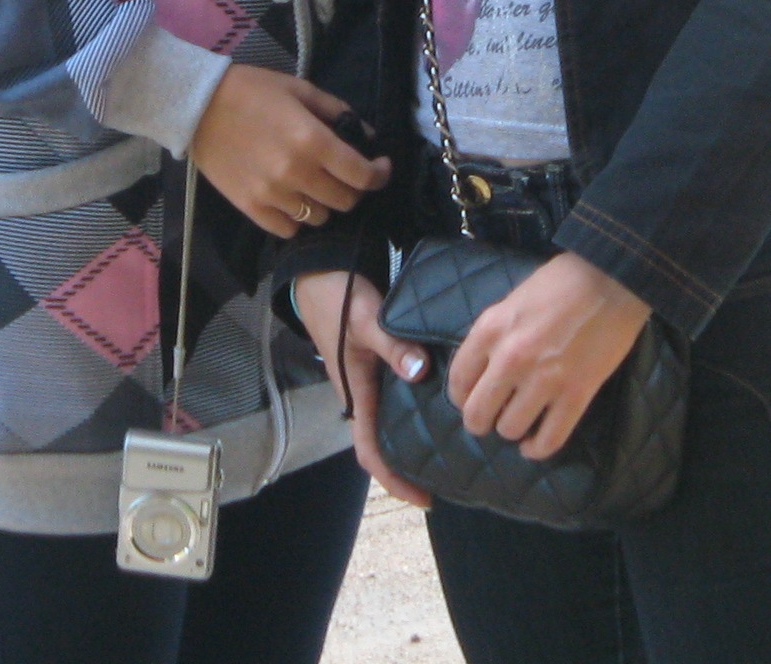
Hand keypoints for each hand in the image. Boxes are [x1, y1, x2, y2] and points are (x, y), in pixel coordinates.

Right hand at [189, 66, 390, 238]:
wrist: (198, 106)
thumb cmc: (252, 91)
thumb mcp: (301, 89)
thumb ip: (338, 112)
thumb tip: (367, 136)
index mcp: (312, 141)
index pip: (362, 175)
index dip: (380, 175)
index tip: (381, 168)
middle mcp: (296, 173)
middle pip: (344, 201)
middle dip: (354, 189)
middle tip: (347, 176)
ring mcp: (272, 194)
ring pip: (318, 218)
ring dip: (324, 204)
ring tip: (316, 186)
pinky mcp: (250, 207)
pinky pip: (288, 229)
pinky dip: (297, 218)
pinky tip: (293, 199)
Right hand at [297, 270, 433, 506]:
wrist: (318, 270)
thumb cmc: (338, 296)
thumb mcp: (366, 319)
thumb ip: (393, 344)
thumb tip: (419, 372)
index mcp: (355, 391)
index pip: (370, 451)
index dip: (394, 480)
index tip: (424, 499)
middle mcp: (361, 393)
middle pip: (383, 444)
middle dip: (410, 468)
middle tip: (450, 480)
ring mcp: (368, 379)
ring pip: (390, 423)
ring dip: (412, 441)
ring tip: (452, 450)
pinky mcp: (376, 364)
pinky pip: (396, 399)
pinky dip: (415, 411)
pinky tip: (442, 406)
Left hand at [448, 251, 651, 460]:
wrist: (611, 278)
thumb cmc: (561, 281)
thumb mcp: (513, 300)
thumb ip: (496, 334)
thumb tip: (485, 368)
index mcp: (490, 330)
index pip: (458, 381)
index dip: (461, 398)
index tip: (470, 400)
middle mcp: (510, 359)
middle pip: (478, 414)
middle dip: (480, 422)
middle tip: (491, 419)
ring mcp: (544, 379)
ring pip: (510, 429)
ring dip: (512, 430)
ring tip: (519, 423)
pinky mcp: (576, 394)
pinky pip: (549, 439)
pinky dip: (538, 448)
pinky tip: (534, 444)